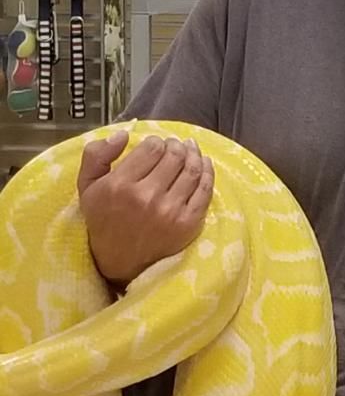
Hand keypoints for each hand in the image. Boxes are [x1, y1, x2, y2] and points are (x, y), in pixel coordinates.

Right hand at [77, 130, 213, 286]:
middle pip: (174, 156)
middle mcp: (147, 197)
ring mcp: (170, 211)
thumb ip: (97, 154)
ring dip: (194, 154)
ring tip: (190, 149)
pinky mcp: (188, 223)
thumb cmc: (103, 219)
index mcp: (120, 185)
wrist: (119, 261)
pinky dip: (207, 171)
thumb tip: (124, 134)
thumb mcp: (87, 186)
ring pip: (192, 169)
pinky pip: (205, 189)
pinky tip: (204, 163)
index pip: (152, 148)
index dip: (157, 142)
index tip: (156, 146)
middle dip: (176, 145)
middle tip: (175, 145)